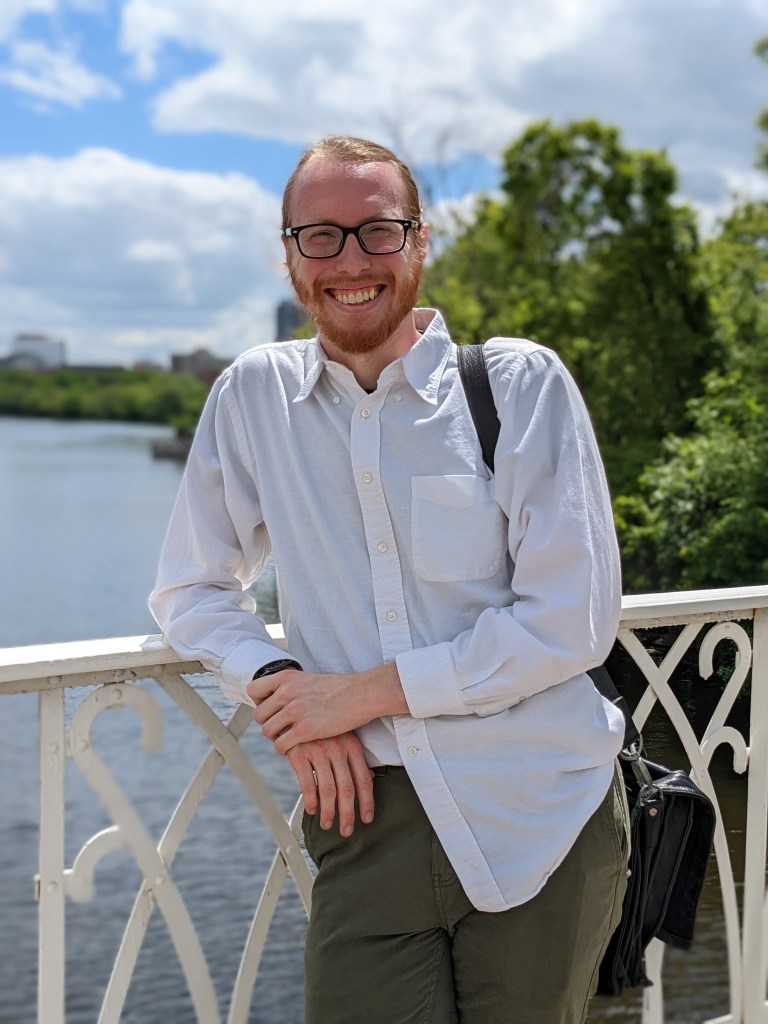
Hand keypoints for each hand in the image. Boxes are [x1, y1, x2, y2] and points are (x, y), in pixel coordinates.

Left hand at [248, 663, 406, 755]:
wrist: (361, 694)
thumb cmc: (338, 688)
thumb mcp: (309, 679)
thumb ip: (290, 687)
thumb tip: (276, 698)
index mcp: (286, 678)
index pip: (253, 690)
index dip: (260, 702)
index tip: (271, 709)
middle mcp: (286, 692)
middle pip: (259, 715)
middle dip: (269, 723)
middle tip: (282, 727)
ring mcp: (295, 711)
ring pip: (267, 731)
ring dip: (276, 737)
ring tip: (288, 738)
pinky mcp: (305, 730)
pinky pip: (280, 745)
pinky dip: (284, 749)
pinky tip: (294, 746)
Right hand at [287, 733, 374, 836]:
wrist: (297, 709)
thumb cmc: (322, 727)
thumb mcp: (343, 737)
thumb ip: (354, 758)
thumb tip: (369, 778)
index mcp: (352, 746)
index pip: (364, 779)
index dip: (367, 802)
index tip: (367, 818)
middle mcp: (338, 749)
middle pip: (347, 789)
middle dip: (348, 814)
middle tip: (347, 830)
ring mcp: (319, 751)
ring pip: (328, 790)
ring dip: (328, 812)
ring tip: (327, 824)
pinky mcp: (300, 754)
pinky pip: (307, 784)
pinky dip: (311, 801)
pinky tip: (312, 809)